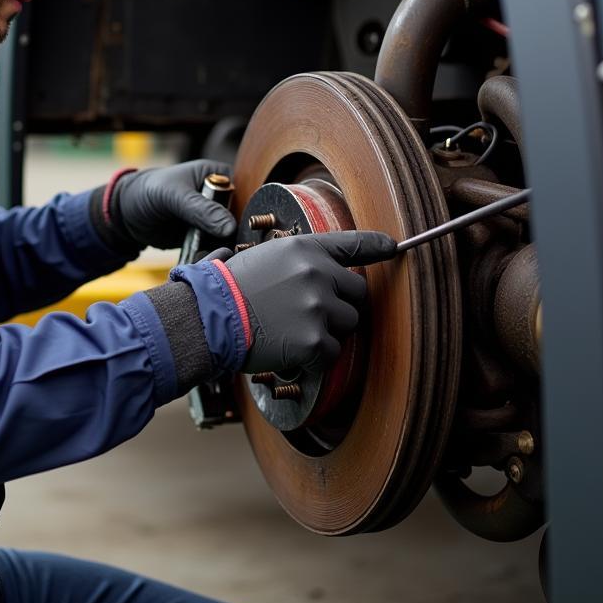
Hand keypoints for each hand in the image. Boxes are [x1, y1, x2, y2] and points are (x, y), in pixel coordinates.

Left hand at [110, 160, 237, 249]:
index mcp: (216, 176)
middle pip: (240, 217)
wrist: (127, 214)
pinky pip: (216, 247)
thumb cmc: (149, 192)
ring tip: (219, 254)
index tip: (243, 227)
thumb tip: (229, 226)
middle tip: (231, 246)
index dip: (246, 210)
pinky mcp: (204, 237)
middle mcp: (219, 197)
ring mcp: (212, 218)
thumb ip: (201, 209)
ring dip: (225, 246)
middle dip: (236, 232)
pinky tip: (211, 260)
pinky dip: (213, 254)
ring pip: (230, 235)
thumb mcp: (174, 196)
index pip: (244, 192)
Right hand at [223, 230, 395, 373]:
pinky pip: (331, 353)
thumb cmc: (229, 289)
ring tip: (290, 329)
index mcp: (304, 249)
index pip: (351, 245)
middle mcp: (316, 273)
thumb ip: (298, 260)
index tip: (393, 246)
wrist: (209, 317)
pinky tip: (289, 348)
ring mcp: (317, 307)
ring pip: (346, 324)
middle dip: (340, 305)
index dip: (376, 245)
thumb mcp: (264, 257)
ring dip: (326, 331)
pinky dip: (314, 358)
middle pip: (357, 293)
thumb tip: (321, 272)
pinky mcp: (314, 340)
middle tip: (308, 313)